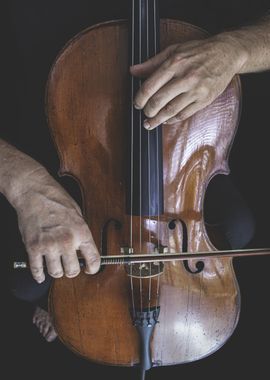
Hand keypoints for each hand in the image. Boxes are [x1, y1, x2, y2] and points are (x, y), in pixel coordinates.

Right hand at [14, 171, 99, 282]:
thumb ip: (80, 233)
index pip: (93, 260)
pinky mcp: (33, 247)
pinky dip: (39, 274)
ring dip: (56, 271)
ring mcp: (49, 245)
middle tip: (69, 266)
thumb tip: (82, 249)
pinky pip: (37, 269)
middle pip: (72, 271)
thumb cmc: (56, 199)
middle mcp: (67, 241)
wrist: (34, 192)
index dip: (93, 268)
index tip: (90, 269)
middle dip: (71, 270)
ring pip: (55, 272)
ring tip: (55, 265)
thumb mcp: (78, 214)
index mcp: (81, 232)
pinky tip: (41, 274)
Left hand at [130, 34, 245, 128]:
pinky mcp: (205, 100)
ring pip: (171, 110)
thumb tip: (133, 71)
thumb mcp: (174, 50)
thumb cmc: (199, 51)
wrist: (227, 53)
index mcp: (175, 63)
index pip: (150, 86)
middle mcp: (185, 77)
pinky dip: (172, 120)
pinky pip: (184, 114)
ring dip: (158, 120)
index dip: (140, 98)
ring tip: (150, 123)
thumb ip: (152, 63)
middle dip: (148, 111)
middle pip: (159, 100)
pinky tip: (166, 120)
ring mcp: (196, 90)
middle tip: (144, 113)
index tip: (136, 103)